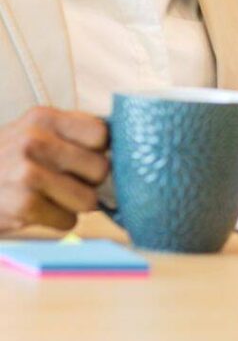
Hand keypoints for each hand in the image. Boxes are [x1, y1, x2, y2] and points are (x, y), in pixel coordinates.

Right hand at [0, 107, 108, 232]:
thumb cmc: (4, 161)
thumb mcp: (30, 132)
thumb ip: (69, 133)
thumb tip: (123, 146)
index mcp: (43, 118)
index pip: (102, 134)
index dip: (99, 151)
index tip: (85, 158)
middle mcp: (35, 142)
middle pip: (100, 168)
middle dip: (89, 182)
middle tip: (68, 183)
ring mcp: (28, 174)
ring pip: (88, 199)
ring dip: (75, 205)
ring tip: (53, 198)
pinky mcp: (22, 205)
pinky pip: (68, 221)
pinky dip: (59, 221)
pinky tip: (39, 212)